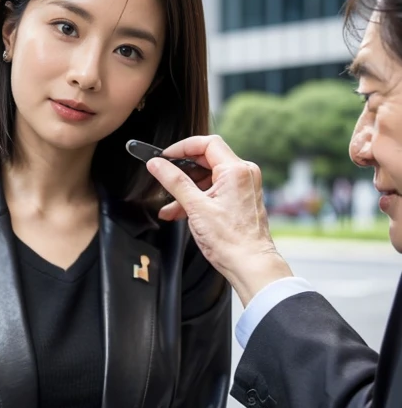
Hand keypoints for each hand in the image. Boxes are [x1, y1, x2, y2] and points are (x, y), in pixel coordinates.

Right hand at [146, 135, 292, 305]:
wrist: (250, 264)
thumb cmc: (230, 240)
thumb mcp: (195, 207)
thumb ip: (174, 182)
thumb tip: (156, 164)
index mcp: (236, 170)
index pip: (207, 143)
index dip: (182, 148)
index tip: (164, 157)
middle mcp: (244, 174)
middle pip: (207, 161)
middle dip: (182, 172)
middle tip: (164, 179)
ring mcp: (244, 187)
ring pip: (209, 179)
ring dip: (187, 190)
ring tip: (169, 208)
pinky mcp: (241, 200)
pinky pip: (216, 192)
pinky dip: (198, 199)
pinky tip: (181, 213)